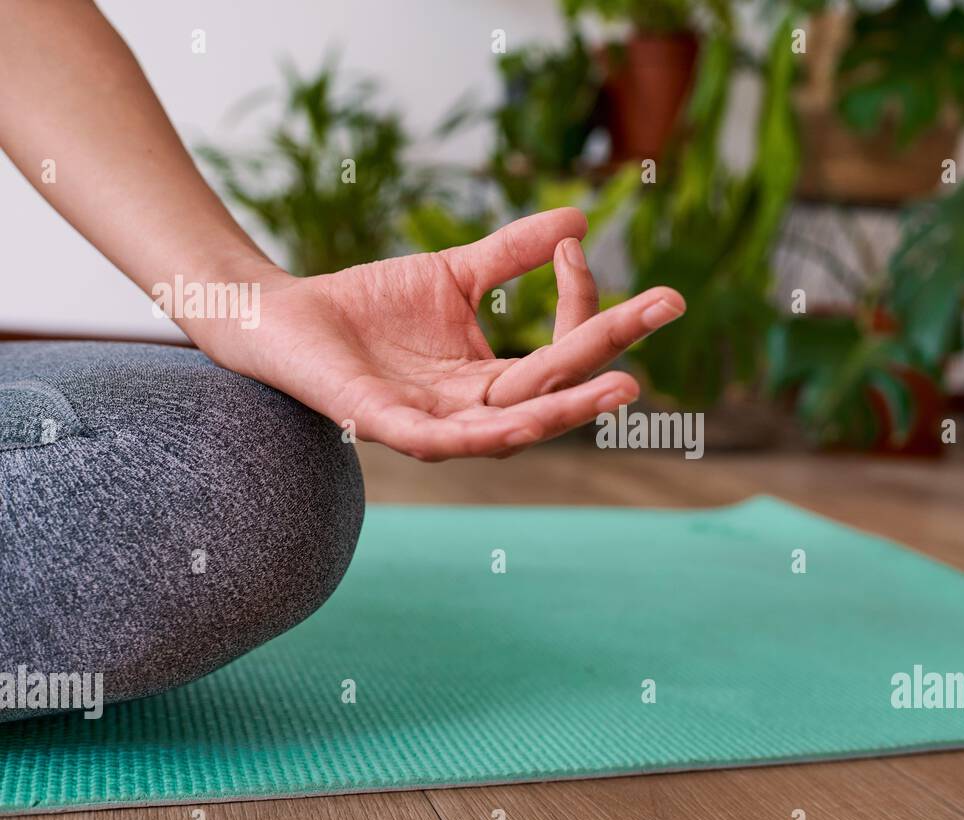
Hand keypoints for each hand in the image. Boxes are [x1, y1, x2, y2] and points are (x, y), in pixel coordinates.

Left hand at [201, 208, 684, 460]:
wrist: (282, 315)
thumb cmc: (367, 305)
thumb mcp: (454, 272)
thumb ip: (512, 254)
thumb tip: (580, 219)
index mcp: (492, 382)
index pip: (558, 354)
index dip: (579, 305)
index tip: (578, 248)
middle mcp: (471, 412)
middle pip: (551, 392)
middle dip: (608, 358)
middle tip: (665, 310)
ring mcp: (429, 424)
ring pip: (509, 428)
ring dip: (565, 412)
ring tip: (618, 387)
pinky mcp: (380, 423)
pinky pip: (438, 440)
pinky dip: (478, 434)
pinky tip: (523, 422)